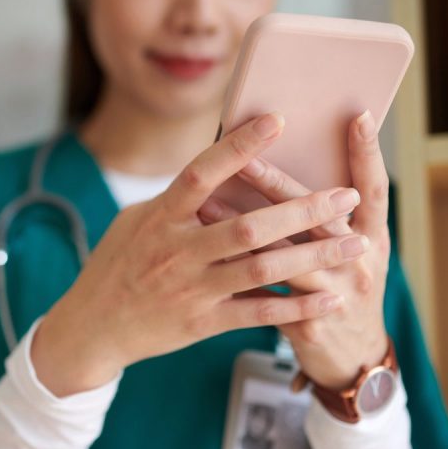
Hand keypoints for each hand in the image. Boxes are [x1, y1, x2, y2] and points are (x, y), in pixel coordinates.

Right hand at [32, 112, 368, 396]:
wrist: (92, 327)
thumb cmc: (115, 266)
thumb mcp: (135, 223)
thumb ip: (176, 201)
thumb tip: (214, 171)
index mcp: (159, 218)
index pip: (201, 174)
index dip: (238, 147)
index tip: (277, 121)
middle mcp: (177, 251)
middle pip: (249, 226)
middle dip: (302, 210)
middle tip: (345, 195)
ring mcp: (191, 289)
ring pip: (262, 269)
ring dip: (313, 255)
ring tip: (355, 243)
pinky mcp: (201, 323)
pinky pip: (257, 313)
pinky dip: (296, 306)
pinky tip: (329, 298)